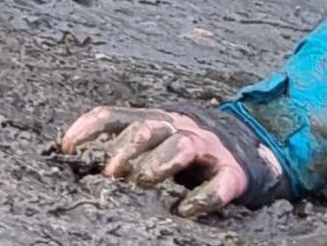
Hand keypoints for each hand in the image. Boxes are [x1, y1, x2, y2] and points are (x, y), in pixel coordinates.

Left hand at [59, 104, 286, 215]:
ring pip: (182, 146)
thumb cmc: (194, 148)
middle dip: (125, 150)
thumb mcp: (159, 136)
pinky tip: (184, 211)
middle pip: (148, 128)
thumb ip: (126, 143)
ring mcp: (209, 149)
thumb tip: (77, 161)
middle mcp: (182, 128)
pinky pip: (218, 185)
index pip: (115, 116)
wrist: (259, 146)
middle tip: (111, 174)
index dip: (88, 128)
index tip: (66, 147)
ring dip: (159, 163)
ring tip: (143, 182)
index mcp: (158, 119)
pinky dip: (201, 198)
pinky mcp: (233, 174)